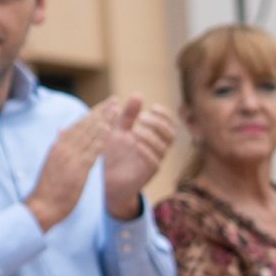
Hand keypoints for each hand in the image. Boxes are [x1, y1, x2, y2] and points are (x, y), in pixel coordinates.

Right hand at [25, 103, 119, 230]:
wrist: (42, 206)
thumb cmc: (47, 188)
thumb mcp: (50, 161)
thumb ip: (58, 144)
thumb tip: (61, 129)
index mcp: (58, 146)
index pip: (78, 125)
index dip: (92, 114)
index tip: (103, 105)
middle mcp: (64, 149)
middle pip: (86, 126)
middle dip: (101, 112)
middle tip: (114, 100)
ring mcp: (71, 158)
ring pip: (90, 135)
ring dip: (104, 121)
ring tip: (116, 109)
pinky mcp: (78, 170)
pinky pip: (92, 151)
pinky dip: (100, 139)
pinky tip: (109, 129)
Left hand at [101, 100, 176, 219]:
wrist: (106, 181)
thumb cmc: (114, 155)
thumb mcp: (118, 131)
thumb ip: (127, 115)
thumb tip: (137, 94)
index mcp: (154, 137)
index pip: (169, 123)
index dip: (165, 115)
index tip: (153, 107)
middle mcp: (157, 149)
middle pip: (170, 134)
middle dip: (158, 123)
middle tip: (142, 118)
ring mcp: (154, 162)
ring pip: (163, 147)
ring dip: (151, 136)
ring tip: (136, 130)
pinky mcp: (147, 174)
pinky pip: (154, 162)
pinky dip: (146, 151)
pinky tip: (135, 144)